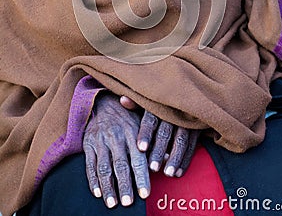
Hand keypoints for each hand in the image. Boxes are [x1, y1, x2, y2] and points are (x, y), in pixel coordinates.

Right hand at [83, 93, 149, 207]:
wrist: (103, 101)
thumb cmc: (127, 115)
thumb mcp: (142, 122)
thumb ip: (153, 141)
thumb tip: (168, 158)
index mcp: (132, 132)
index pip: (138, 158)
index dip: (141, 177)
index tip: (145, 194)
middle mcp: (115, 137)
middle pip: (120, 165)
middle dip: (124, 185)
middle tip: (128, 203)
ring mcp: (100, 141)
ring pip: (104, 167)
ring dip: (108, 187)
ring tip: (112, 203)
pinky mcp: (88, 144)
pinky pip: (89, 164)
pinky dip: (93, 180)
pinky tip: (98, 192)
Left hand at [120, 96, 199, 177]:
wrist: (185, 93)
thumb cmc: (159, 101)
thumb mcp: (149, 99)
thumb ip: (137, 103)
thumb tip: (123, 100)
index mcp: (158, 105)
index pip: (151, 119)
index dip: (146, 133)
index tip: (141, 148)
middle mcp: (173, 112)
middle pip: (166, 132)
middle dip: (159, 150)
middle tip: (152, 168)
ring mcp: (187, 120)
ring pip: (181, 140)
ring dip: (175, 158)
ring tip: (167, 173)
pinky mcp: (196, 128)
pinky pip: (192, 145)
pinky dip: (185, 160)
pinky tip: (178, 173)